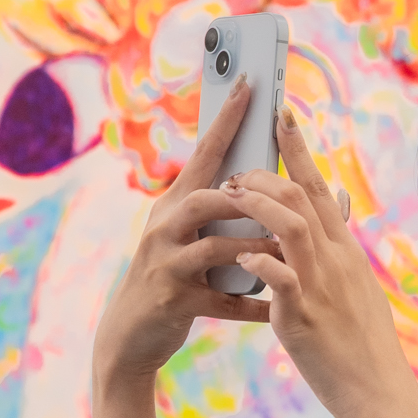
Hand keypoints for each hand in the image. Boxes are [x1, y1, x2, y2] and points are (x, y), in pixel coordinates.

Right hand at [92, 77, 276, 385]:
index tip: (251, 83)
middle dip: (246, 196)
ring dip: (255, 248)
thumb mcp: (189, 239)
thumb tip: (265, 185)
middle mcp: (165, 227)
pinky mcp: (173, 301)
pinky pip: (221, 301)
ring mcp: (166, 264)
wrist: (131, 334)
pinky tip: (274, 309)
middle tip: (282, 192)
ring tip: (287, 252)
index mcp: (175, 206)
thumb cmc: (172, 279)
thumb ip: (223, 214)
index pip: (204, 154)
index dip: (227, 120)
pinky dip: (251, 305)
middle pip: (207, 199)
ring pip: (216, 248)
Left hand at [216, 110, 417, 417]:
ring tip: (232, 197)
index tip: (281, 116)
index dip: (298, 150)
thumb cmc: (363, 345)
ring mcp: (320, 287)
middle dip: (264, 173)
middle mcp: (336, 261)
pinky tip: (241, 258)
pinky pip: (280, 278)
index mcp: (345, 252)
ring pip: (290, 225)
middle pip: (302, 197)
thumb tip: (336, 213)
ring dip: (257, 205)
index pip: (321, 189)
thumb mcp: (357, 290)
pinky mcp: (303, 318)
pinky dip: (259, 262)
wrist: (379, 393)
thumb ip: (340, 252)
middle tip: (237, 169)